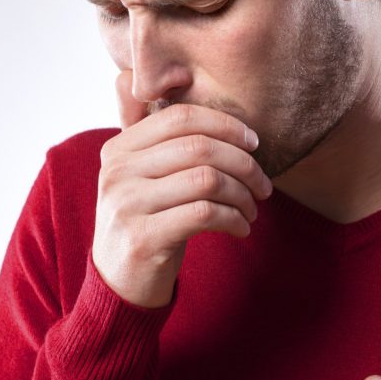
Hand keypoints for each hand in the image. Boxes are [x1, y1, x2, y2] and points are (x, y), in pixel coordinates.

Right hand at [92, 70, 272, 306]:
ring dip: (243, 195)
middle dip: (244, 164)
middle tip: (263, 185)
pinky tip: (240, 228)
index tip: (254, 143)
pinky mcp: (143, 238)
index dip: (226, 124)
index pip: (181, 117)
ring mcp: (127, 204)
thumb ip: (159, 139)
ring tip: (252, 209)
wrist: (118, 284)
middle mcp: (117, 172)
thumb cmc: (145, 222)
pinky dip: (234, 219)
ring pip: (207, 180)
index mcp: (119, 149)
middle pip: (199, 147)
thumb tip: (196, 95)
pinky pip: (205, 214)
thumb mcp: (142, 177)